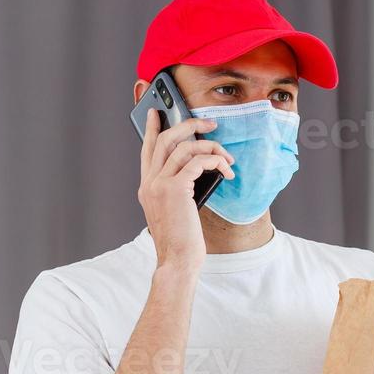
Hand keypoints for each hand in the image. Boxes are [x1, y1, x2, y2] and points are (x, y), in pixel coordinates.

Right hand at [137, 110, 233, 269]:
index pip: (148, 149)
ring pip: (185, 147)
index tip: (157, 112)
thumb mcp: (174, 211)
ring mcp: (159, 185)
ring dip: (211, 147)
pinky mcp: (175, 189)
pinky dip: (215, 160)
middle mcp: (149, 183)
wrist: (177, 261)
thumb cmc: (181, 241)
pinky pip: (198, 162)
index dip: (153, 128)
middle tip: (209, 124)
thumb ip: (177, 190)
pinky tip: (226, 168)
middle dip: (189, 125)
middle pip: (166, 139)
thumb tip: (198, 169)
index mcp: (147, 187)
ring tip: (227, 157)